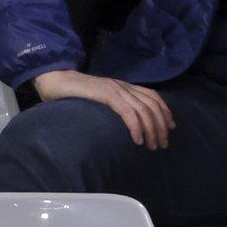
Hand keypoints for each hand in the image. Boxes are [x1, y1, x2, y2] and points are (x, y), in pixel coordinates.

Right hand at [33, 69, 174, 149]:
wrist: (56, 81)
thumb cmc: (74, 95)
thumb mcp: (100, 101)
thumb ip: (113, 106)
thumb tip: (124, 124)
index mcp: (123, 86)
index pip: (152, 96)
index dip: (164, 111)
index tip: (170, 127)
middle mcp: (123, 86)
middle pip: (152, 104)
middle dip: (161, 125)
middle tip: (162, 144)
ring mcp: (116, 89)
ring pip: (143, 109)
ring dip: (152, 129)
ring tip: (152, 146)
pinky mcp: (106, 94)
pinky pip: (127, 112)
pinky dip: (136, 126)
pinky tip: (138, 140)